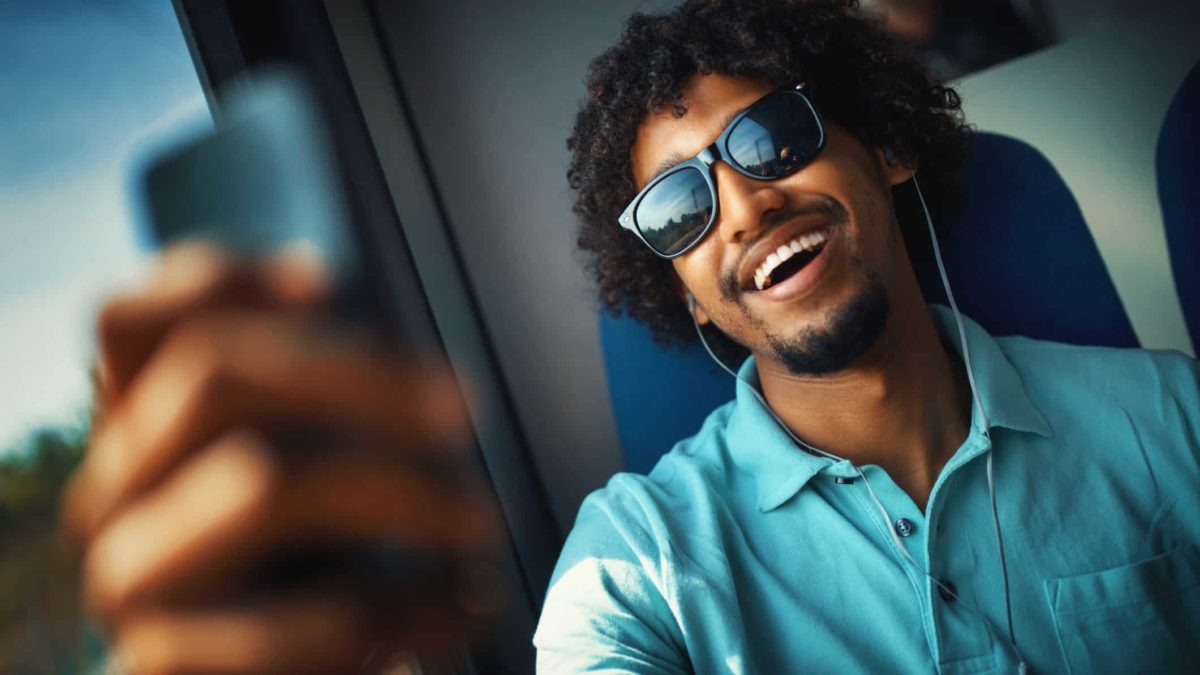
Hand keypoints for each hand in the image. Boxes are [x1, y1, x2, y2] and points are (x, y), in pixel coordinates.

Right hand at [63, 243, 505, 673]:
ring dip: (404, 493)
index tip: (328, 278)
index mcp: (142, 434)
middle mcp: (115, 493)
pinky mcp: (167, 662)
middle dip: (361, 377)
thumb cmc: (308, 579)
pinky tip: (462, 608)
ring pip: (263, 481)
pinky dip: (407, 609)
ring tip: (481, 522)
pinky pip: (299, 618)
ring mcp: (133, 578)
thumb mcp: (304, 475)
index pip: (128, 322)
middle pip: (213, 374)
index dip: (218, 282)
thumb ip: (312, 407)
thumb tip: (375, 324)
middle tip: (465, 409)